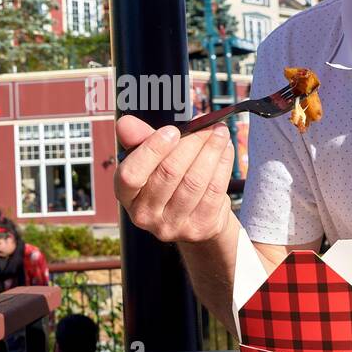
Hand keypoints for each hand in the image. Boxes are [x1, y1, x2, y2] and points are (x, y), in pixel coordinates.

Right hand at [114, 114, 235, 243]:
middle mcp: (144, 215)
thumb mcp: (152, 160)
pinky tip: (226, 150)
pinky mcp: (198, 228)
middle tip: (206, 125)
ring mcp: (172, 226)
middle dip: (191, 143)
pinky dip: (223, 165)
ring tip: (219, 133)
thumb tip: (125, 123)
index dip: (152, 150)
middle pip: (169, 173)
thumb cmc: (168, 180)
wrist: (194, 216)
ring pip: (194, 181)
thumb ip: (140, 140)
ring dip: (211, 151)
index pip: (131, 174)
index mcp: (127, 195)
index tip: (173, 130)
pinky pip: (214, 191)